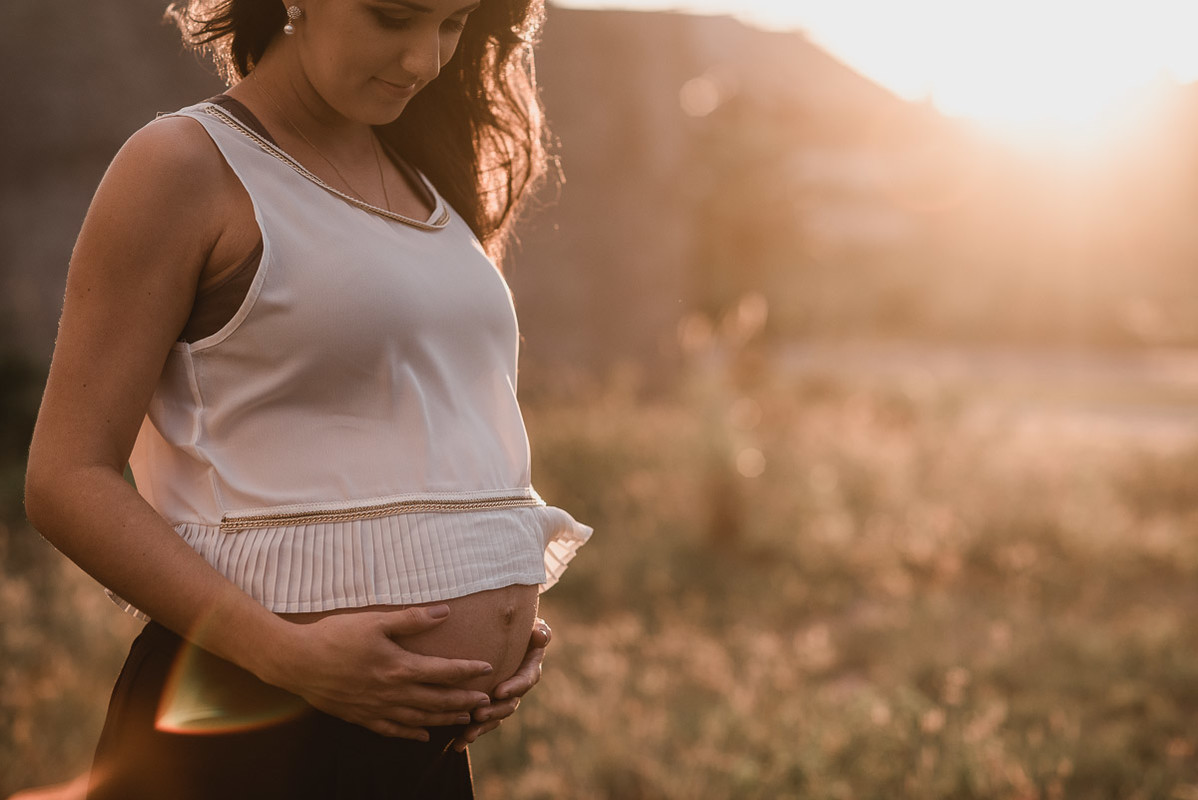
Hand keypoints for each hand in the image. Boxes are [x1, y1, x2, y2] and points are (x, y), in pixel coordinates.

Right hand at [265, 605, 494, 739]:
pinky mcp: (361, 717)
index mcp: (399, 667)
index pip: (444, 672)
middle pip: (437, 700)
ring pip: (419, 719)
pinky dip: (411, 734)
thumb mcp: (376, 621)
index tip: (487, 668)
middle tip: (485, 701)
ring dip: (444, 719)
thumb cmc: (335, 635)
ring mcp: (376, 708)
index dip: (468, 671)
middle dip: (464, 700)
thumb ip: (412, 619)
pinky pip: (392, 730)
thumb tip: (445, 612)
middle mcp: (392, 693)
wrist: (297, 661)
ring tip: (464, 718)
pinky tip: (423, 736)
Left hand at [452, 617, 550, 750]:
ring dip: (482, 727)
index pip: (525, 679)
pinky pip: (480, 722)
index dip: (514, 687)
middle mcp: (516, 686)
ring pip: (495, 717)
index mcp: (528, 668)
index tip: (499, 691)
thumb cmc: (515, 625)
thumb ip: (539, 631)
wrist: (496, 632)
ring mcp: (501, 698)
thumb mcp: (530, 624)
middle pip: (509, 704)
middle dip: (494, 711)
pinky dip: (470, 733)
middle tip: (478, 714)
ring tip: (466, 735)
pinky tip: (457, 744)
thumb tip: (539, 635)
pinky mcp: (486, 704)